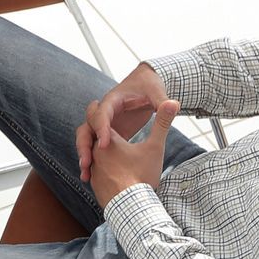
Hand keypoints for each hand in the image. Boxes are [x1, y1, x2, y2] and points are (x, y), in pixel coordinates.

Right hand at [75, 63, 168, 182]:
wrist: (144, 81)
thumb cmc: (148, 85)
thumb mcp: (156, 92)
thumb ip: (162, 101)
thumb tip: (174, 104)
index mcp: (113, 100)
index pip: (101, 114)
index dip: (101, 128)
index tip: (104, 145)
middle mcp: (105, 113)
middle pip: (86, 128)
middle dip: (84, 145)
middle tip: (87, 163)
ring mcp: (106, 124)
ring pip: (88, 139)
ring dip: (85, 155)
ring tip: (86, 175)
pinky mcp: (110, 133)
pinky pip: (97, 147)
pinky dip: (93, 160)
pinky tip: (92, 177)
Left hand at [81, 95, 179, 206]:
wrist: (130, 208)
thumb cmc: (141, 176)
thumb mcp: (155, 148)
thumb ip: (162, 124)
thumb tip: (173, 102)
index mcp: (106, 140)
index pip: (96, 117)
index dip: (101, 111)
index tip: (101, 104)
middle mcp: (94, 153)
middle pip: (92, 135)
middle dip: (99, 130)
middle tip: (103, 123)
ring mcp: (93, 170)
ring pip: (91, 154)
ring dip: (98, 149)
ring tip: (107, 147)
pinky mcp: (95, 184)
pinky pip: (94, 170)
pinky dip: (101, 166)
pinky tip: (108, 169)